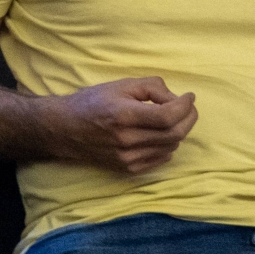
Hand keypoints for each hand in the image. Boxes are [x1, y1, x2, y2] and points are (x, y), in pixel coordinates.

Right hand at [49, 77, 197, 173]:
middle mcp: (126, 140)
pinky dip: (168, 145)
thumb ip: (151, 87)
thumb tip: (175, 98)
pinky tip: (159, 134)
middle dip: (189, 118)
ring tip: (171, 118)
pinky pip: (161, 158)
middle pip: (175, 134)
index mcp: (123, 115)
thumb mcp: (119, 85)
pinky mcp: (128, 168)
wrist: (65, 128)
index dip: (185, 106)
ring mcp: (128, 157)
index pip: (168, 116)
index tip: (189, 96)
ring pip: (171, 147)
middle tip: (188, 107)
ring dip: (178, 131)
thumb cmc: (92, 102)